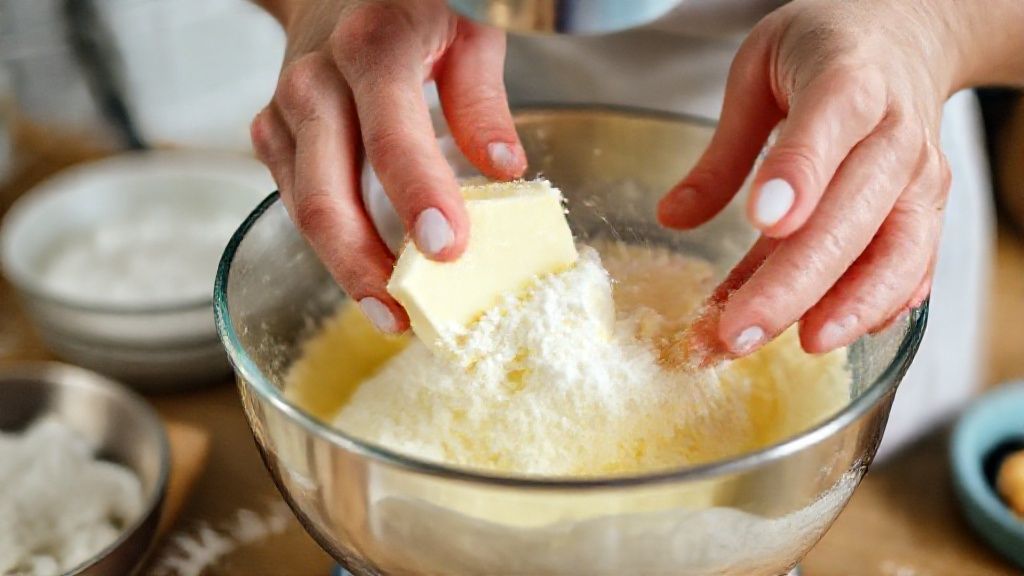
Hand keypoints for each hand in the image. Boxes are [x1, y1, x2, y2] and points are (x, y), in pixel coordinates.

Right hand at [250, 0, 524, 332]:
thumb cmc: (408, 17)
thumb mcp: (466, 38)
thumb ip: (484, 102)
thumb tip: (505, 170)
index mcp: (373, 47)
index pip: (392, 134)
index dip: (419, 195)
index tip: (450, 249)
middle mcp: (317, 80)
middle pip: (330, 193)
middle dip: (366, 264)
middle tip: (406, 316)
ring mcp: (284, 112)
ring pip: (305, 210)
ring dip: (347, 270)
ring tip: (391, 314)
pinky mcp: (270, 138)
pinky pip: (296, 204)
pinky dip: (332, 246)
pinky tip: (366, 276)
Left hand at [659, 0, 961, 356]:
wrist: (906, 37)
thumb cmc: (822, 52)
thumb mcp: (756, 74)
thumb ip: (722, 152)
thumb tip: (673, 219)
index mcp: (847, 82)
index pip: (828, 130)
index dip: (798, 179)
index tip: (762, 224)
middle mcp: (894, 134)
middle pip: (852, 216)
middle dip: (795, 283)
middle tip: (738, 331)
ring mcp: (919, 178)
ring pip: (897, 253)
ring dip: (847, 308)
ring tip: (796, 347)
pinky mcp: (928, 211)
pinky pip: (914, 267)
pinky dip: (880, 306)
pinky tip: (833, 333)